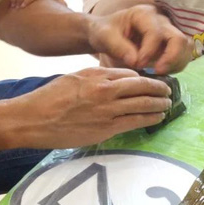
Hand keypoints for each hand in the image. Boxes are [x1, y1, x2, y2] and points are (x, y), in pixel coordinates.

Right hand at [13, 67, 171, 147]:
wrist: (34, 119)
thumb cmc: (51, 96)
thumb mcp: (75, 77)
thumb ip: (98, 75)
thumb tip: (120, 77)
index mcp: (97, 76)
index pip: (130, 74)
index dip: (146, 77)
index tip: (153, 80)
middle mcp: (105, 92)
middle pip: (141, 88)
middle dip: (159, 89)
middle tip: (169, 91)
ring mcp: (106, 112)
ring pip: (142, 106)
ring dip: (158, 104)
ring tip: (167, 104)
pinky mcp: (104, 130)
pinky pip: (133, 122)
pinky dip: (148, 119)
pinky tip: (156, 117)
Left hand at [87, 4, 189, 73]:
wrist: (106, 33)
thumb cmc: (105, 32)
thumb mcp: (104, 37)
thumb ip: (118, 47)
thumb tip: (135, 61)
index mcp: (143, 14)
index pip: (155, 33)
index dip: (149, 52)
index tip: (136, 64)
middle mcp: (160, 20)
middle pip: (178, 39)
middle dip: (170, 58)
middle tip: (156, 72)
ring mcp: (168, 31)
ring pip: (185, 47)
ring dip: (176, 63)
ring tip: (158, 73)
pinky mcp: (171, 43)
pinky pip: (183, 55)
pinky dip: (176, 65)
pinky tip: (160, 72)